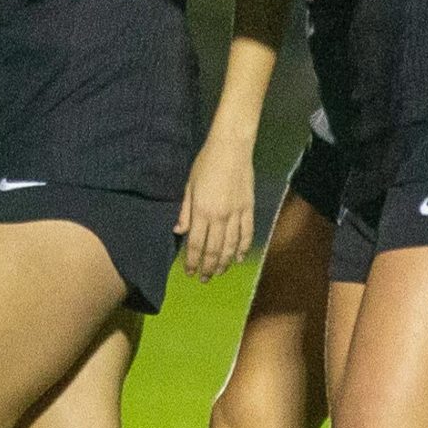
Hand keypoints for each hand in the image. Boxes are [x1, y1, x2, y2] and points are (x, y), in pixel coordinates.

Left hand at [175, 130, 257, 279]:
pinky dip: (243, 249)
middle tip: (203, 279)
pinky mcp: (249, 209)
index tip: (189, 272)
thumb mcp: (188, 185)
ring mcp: (236, 214)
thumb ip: (185, 211)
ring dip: (224, 263)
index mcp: (202, 211)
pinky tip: (238, 259)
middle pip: (213, 250)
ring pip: (231, 246)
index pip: (196, 244)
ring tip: (218, 273)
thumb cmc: (205, 164)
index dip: (192, 261)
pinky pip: (247, 234)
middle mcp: (219, 217)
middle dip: (207, 267)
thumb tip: (179, 232)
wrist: (231, 149)